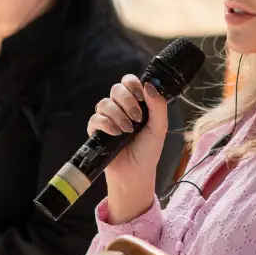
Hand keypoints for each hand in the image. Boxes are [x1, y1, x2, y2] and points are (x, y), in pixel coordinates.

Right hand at [87, 74, 167, 220]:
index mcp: (136, 103)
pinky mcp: (96, 131)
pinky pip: (95, 118)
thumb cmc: (148, 151)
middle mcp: (120, 108)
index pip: (129, 81)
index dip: (132, 84)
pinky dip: (106, 123)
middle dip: (127, 101)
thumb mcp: (160, 128)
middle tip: (137, 117)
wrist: (135, 173)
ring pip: (105, 102)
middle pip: (116, 88)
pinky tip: (116, 133)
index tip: (140, 96)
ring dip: (118, 114)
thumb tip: (149, 85)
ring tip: (127, 130)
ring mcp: (107, 118)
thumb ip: (158, 106)